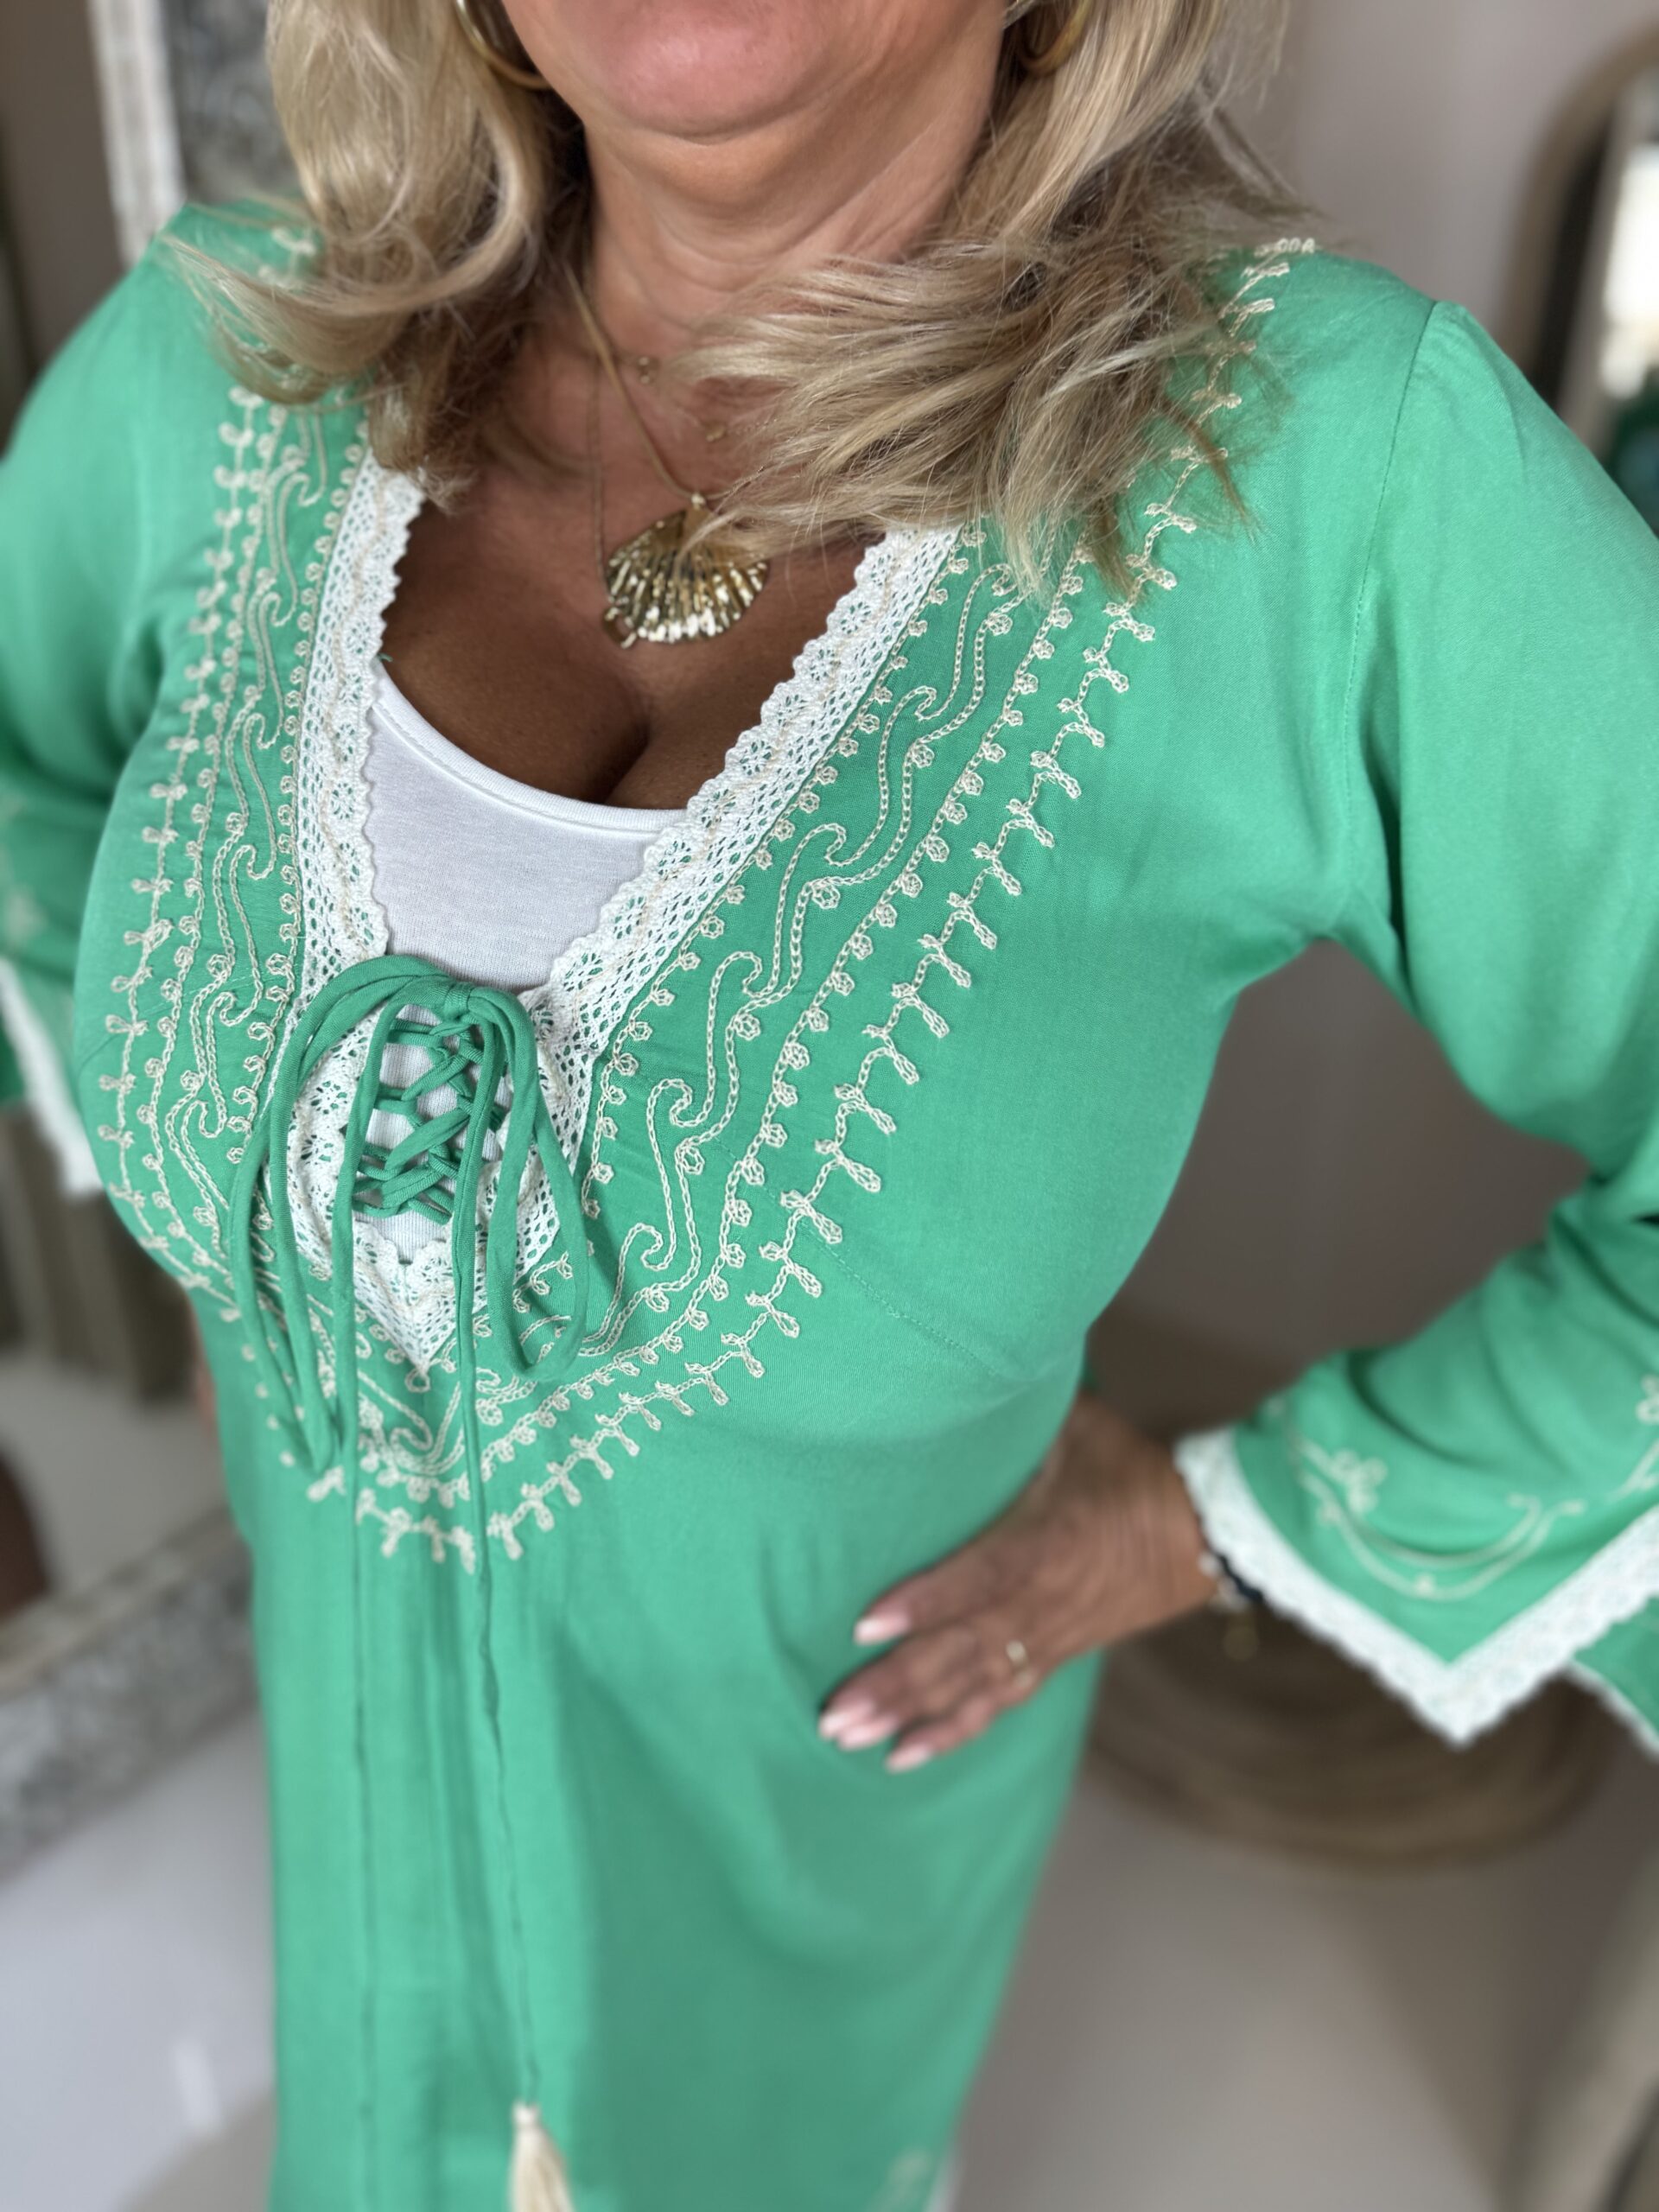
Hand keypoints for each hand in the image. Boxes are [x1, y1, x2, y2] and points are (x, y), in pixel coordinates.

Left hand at [819, 1390, 1215, 1772]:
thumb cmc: (1128, 1467)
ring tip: (848, 1739)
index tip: (864, 1623)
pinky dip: (951, 1731)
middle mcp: (1046, 1602)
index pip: (981, 1576)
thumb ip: (1016, 1412)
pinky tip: (902, 1756)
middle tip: (832, 1714)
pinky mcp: (1053, 1657)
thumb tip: (957, 1362)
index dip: (925, 1601)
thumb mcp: (1078, 1426)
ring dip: (910, 1714)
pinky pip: (999, 1703)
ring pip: (974, 1686)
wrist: (1206, 1531)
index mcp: (1051, 1541)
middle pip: (964, 1650)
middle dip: (896, 1683)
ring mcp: (1049, 1637)